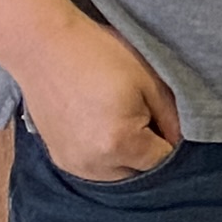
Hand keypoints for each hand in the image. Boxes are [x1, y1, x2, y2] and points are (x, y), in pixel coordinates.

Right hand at [21, 15, 182, 182]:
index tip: (165, 120)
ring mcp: (72, 163)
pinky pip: (93, 168)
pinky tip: (101, 125)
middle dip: (147, 152)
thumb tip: (178, 141)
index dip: (170, 141)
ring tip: (119, 120)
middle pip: (138, 173)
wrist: (43, 46)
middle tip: (142, 116)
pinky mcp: (58, 158)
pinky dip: (104, 155)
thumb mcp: (149, 81)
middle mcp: (94, 163)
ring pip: (115, 175)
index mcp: (120, 143)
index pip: (161, 160)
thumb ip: (171, 118)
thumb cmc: (100, 56)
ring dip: (125, 157)